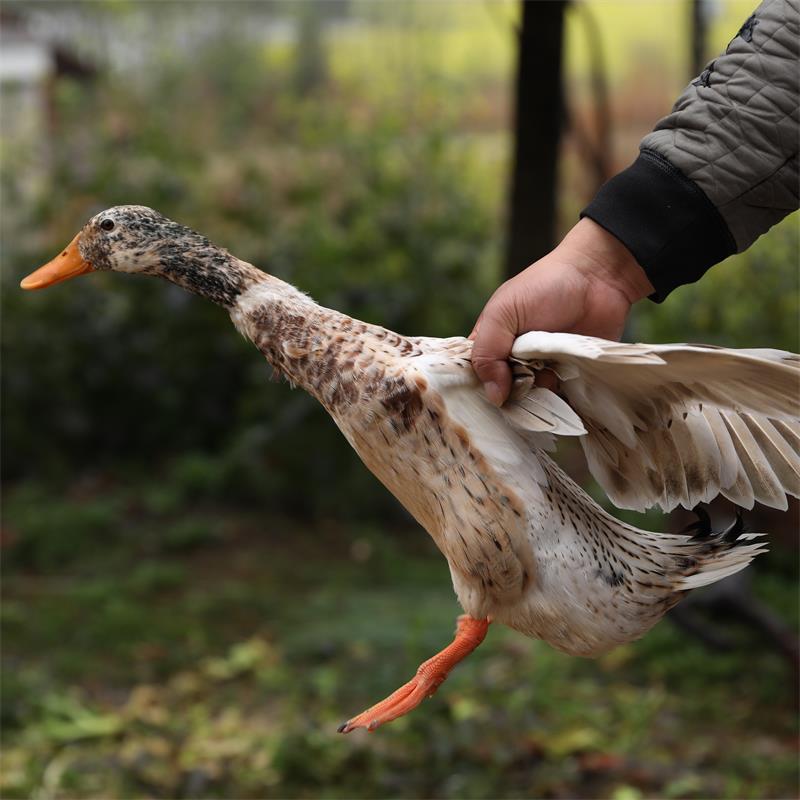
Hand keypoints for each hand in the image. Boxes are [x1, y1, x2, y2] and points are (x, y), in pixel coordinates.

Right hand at [470, 218, 654, 405]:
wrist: (598, 277)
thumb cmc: (545, 286)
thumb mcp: (504, 312)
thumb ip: (488, 352)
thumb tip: (494, 397)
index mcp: (493, 342)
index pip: (477, 376)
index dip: (482, 387)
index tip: (491, 394)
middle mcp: (515, 358)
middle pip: (505, 392)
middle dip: (514, 393)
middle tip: (526, 380)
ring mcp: (542, 368)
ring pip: (533, 398)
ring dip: (540, 395)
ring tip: (549, 376)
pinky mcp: (568, 374)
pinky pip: (560, 398)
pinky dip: (561, 398)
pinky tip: (563, 386)